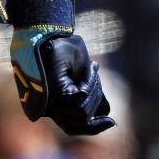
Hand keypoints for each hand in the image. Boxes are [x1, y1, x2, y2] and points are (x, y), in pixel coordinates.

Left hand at [0, 0, 115, 136]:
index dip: (94, 128)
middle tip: (94, 71)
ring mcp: (48, 102)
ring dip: (94, 88)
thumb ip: (89, 94)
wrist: (48, 30)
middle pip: (82, 120)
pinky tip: (90, 67)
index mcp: (51, 105)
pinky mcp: (52, 94)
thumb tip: (106, 113)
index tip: (111, 122)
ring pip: (82, 112)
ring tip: (91, 67)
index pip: (74, 127)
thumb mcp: (82, 74)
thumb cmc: (63, 48)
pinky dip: (90, 82)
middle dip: (95, 99)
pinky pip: (80, 97)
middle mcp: (47, 107)